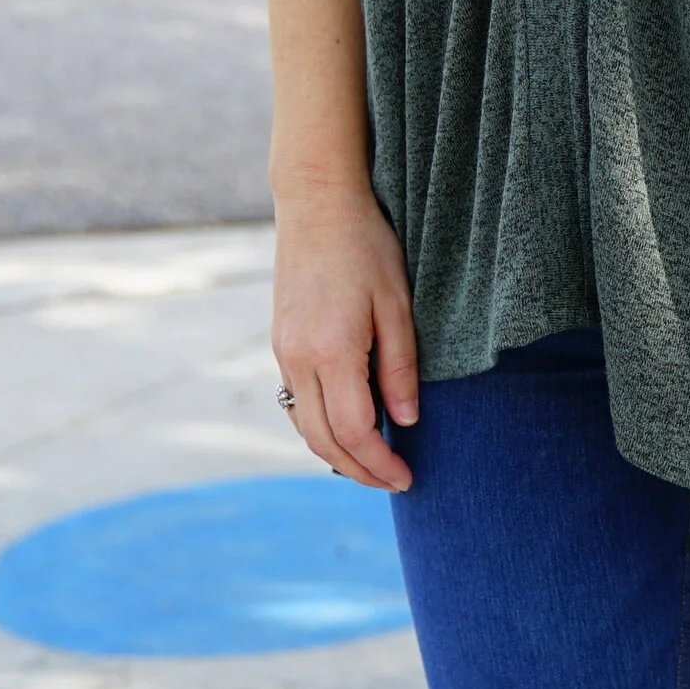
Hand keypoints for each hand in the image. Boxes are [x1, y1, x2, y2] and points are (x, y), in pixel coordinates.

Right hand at [271, 183, 419, 490]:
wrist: (317, 206)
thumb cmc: (366, 248)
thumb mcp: (398, 306)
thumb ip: (400, 368)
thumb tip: (406, 422)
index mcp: (331, 352)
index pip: (355, 431)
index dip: (381, 464)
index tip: (408, 479)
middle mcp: (298, 359)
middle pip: (323, 440)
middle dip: (359, 470)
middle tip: (394, 482)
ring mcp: (284, 352)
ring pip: (303, 426)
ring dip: (336, 453)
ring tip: (373, 464)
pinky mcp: (281, 344)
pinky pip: (295, 402)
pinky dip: (319, 427)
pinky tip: (347, 428)